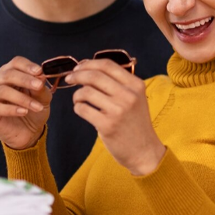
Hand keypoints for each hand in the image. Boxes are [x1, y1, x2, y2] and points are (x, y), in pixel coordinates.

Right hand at [0, 56, 53, 149]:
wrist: (28, 133)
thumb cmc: (33, 111)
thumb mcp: (43, 99)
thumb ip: (40, 88)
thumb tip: (40, 76)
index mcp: (9, 73)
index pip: (15, 63)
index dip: (27, 66)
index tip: (39, 71)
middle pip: (7, 74)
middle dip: (25, 80)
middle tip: (39, 86)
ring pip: (1, 91)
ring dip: (22, 98)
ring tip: (37, 107)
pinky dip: (11, 109)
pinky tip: (23, 112)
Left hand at [65, 59, 165, 175]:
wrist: (144, 151)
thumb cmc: (135, 123)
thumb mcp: (136, 98)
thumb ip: (119, 83)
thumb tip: (89, 68)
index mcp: (136, 85)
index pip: (107, 65)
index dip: (89, 63)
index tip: (78, 67)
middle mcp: (128, 95)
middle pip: (94, 76)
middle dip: (77, 75)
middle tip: (70, 79)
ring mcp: (118, 111)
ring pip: (85, 92)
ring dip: (77, 94)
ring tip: (79, 100)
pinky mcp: (107, 125)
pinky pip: (82, 109)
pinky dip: (78, 107)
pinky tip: (83, 110)